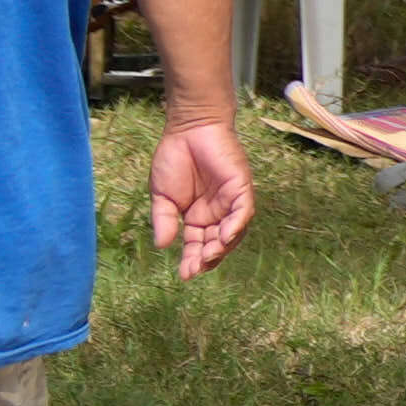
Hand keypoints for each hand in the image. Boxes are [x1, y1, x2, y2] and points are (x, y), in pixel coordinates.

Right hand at [147, 118, 256, 275]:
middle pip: (216, 244)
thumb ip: (165, 220)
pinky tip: (225, 238)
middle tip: (196, 270)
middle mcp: (217, 214)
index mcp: (197, 218)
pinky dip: (236, 226)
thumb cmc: (174, 159)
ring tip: (208, 258)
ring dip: (222, 247)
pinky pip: (243, 212)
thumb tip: (162, 246)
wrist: (188, 129)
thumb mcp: (162, 196)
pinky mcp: (241, 188)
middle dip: (207, 259)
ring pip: (232, 232)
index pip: (197, 245)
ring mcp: (231, 202)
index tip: (184, 275)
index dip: (192, 260)